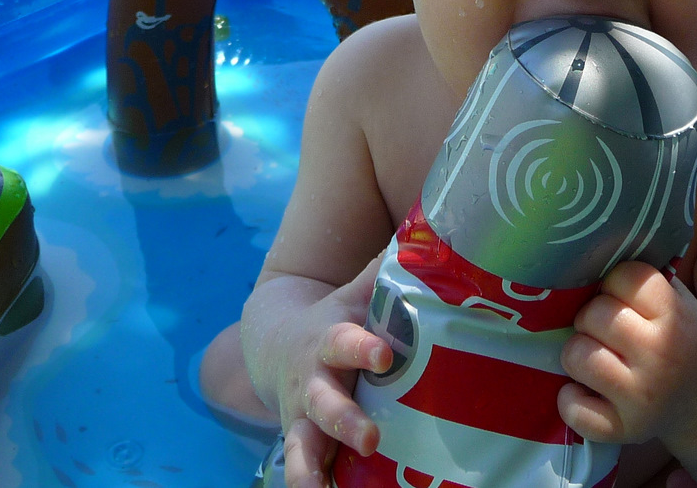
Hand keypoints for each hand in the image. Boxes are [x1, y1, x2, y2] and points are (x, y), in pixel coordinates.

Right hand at [252, 256, 390, 487]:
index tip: (384, 355)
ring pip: (302, 448)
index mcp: (329, 344)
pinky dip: (311, 486)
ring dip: (309, 469)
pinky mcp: (303, 448)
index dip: (363, 349)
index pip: (346, 344)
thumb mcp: (353, 297)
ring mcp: (302, 420)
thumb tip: (422, 233)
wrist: (274, 347)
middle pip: (326, 405)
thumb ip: (382, 274)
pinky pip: (304, 472)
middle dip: (345, 421)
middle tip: (371, 438)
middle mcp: (313, 386)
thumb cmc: (334, 323)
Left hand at [557, 262, 696, 445]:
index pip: (622, 276)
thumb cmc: (683, 339)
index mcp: (675, 316)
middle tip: (607, 330)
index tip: (623, 298)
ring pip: (576, 355)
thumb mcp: (678, 301)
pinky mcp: (625, 430)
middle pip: (593, 314)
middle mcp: (662, 355)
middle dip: (592, 318)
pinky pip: (573, 408)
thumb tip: (586, 253)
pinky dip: (571, 399)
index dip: (614, 284)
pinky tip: (588, 392)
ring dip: (578, 354)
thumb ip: (643, 280)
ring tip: (598, 357)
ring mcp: (643, 397)